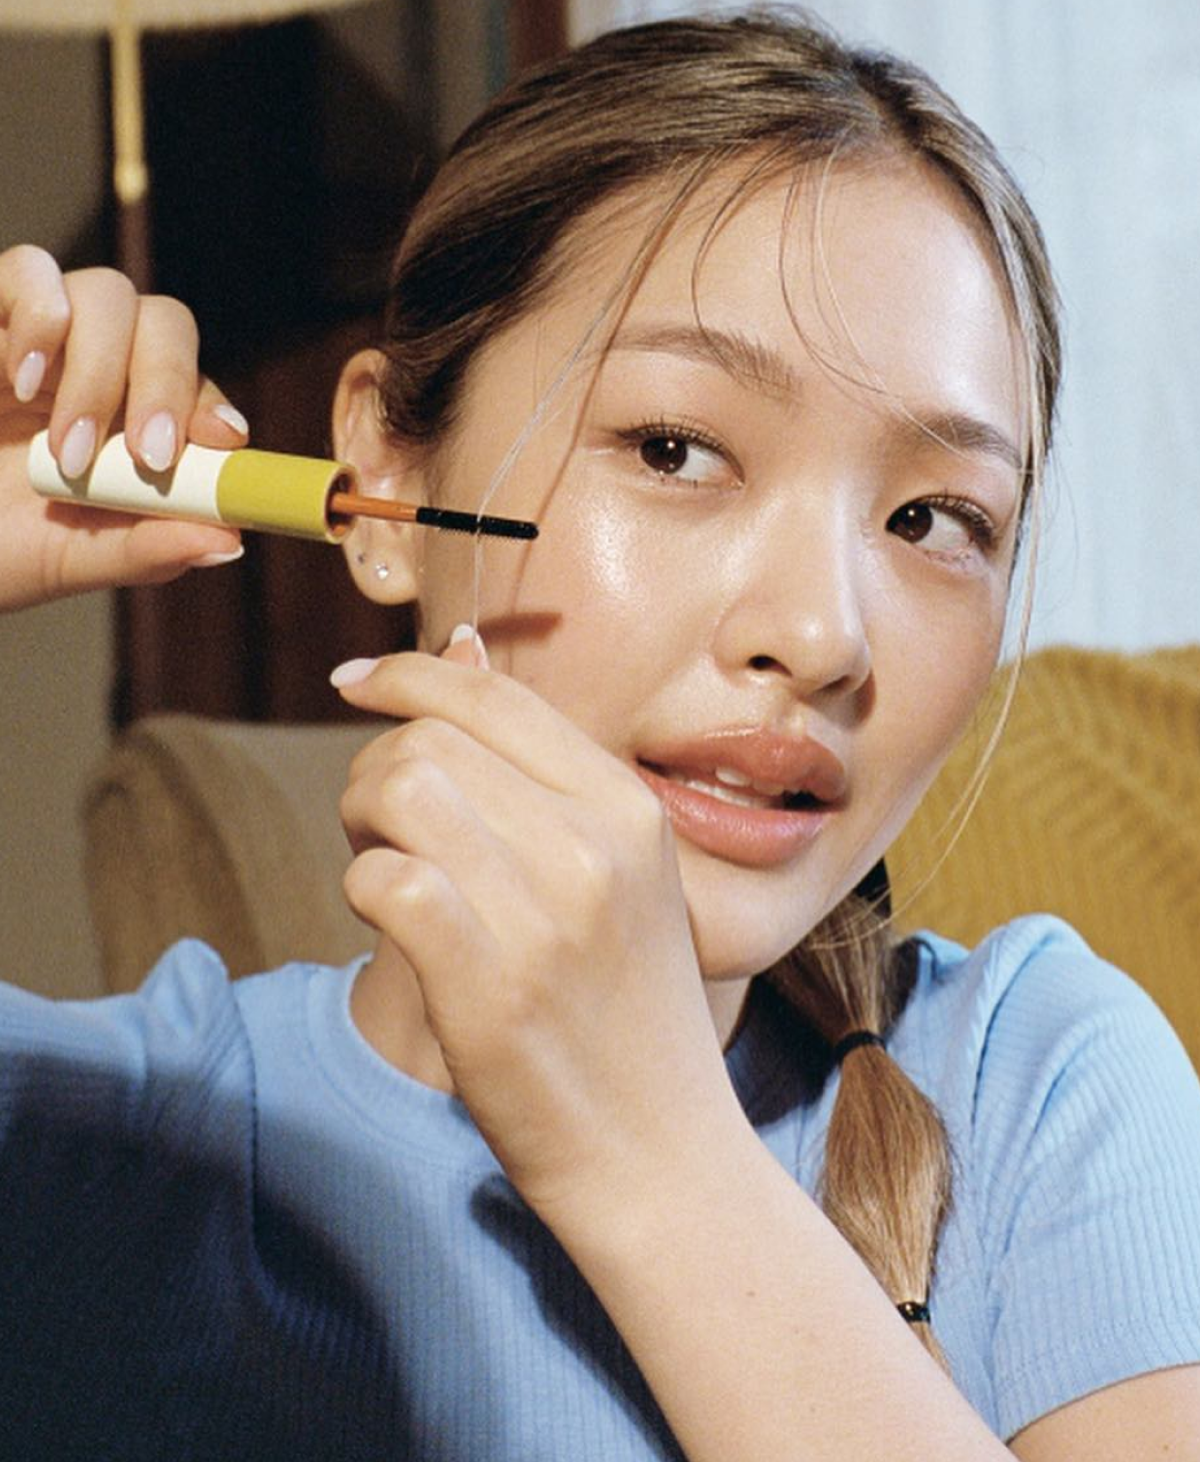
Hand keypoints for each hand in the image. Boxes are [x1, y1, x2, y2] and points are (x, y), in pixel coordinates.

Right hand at [0, 244, 246, 611]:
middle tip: (151, 458)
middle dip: (168, 386)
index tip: (223, 443)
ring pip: (110, 294)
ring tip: (68, 448)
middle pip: (165, 325)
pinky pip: (29, 268)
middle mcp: (95, 370)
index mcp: (127, 425)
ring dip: (104, 368)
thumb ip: (142, 550)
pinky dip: (41, 313)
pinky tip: (21, 380)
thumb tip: (230, 543)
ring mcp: (38, 336)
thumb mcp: (63, 560)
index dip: (213, 405)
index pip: (196, 389)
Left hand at [335, 633, 741, 1220]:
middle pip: (432, 740)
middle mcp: (596, 847)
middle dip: (375, 766)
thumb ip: (539, 770)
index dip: (410, 675)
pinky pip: (385, 880)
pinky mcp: (490, 988)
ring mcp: (546, 917)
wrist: (660, 1156)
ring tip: (383, 865)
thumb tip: (456, 651)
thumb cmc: (625, 1010)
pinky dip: (363, 888)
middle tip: (379, 826)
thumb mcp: (618, 874)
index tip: (354, 681)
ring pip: (400, 792)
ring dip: (361, 821)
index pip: (496, 698)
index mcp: (630, 809)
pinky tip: (386, 920)